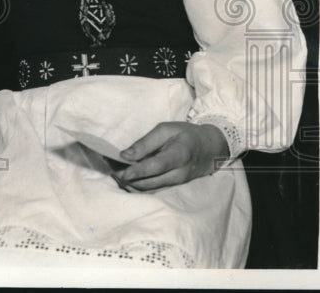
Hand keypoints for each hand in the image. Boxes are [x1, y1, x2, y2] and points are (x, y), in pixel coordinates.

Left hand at [113, 122, 228, 191]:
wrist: (210, 148)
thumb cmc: (185, 134)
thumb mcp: (166, 129)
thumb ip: (146, 142)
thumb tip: (125, 155)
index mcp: (178, 155)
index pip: (156, 166)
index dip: (137, 171)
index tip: (120, 172)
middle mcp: (179, 174)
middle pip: (150, 182)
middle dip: (128, 179)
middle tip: (109, 169)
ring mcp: (177, 183)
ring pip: (149, 189)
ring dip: (130, 184)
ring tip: (114, 172)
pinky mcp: (173, 186)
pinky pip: (153, 189)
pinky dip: (138, 185)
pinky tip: (126, 177)